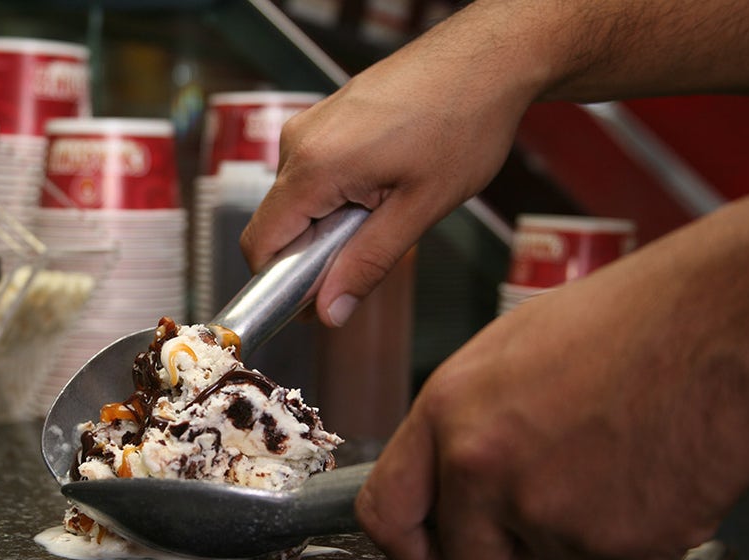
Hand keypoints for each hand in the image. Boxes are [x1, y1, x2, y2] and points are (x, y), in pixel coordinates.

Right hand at [240, 4, 542, 326]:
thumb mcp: (419, 208)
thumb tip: (329, 313)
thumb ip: (367, 264)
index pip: (260, 244)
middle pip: (279, 223)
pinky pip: (314, 172)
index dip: (278, 284)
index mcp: (314, 166)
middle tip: (374, 248)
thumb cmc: (464, 123)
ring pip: (299, 198)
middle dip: (315, 251)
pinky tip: (386, 181)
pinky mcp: (325, 117)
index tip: (314, 303)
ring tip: (390, 205)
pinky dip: (340, 192)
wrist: (488, 58)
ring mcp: (310, 124)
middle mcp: (299, 141)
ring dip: (332, 220)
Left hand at [355, 179, 748, 559]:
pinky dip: (636, 531)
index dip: (406, 542)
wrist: (719, 320)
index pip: (385, 511)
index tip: (425, 549)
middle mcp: (487, 469)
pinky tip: (649, 469)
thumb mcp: (504, 353)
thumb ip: (462, 425)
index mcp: (450, 413)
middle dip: (504, 546)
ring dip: (581, 531)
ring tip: (615, 457)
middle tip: (550, 495)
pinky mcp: (622, 542)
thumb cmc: (623, 320)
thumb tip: (448, 477)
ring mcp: (554, 512)